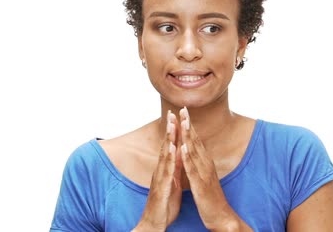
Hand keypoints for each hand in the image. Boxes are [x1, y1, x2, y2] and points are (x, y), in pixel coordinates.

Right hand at [133, 111, 182, 230]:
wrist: (154, 224)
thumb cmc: (164, 205)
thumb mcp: (172, 184)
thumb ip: (174, 170)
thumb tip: (178, 158)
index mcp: (166, 170)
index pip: (170, 147)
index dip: (173, 132)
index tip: (177, 116)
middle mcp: (161, 171)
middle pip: (165, 146)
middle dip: (169, 129)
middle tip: (172, 112)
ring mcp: (160, 178)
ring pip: (164, 156)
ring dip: (168, 139)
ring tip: (172, 124)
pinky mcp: (161, 188)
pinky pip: (166, 171)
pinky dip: (169, 159)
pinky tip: (172, 148)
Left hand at [178, 107, 251, 230]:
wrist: (221, 216)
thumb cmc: (210, 197)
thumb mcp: (204, 176)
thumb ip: (198, 163)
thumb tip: (193, 151)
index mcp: (205, 162)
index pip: (196, 140)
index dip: (190, 125)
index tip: (183, 111)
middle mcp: (206, 164)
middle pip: (196, 141)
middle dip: (189, 124)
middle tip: (183, 108)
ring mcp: (204, 174)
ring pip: (194, 151)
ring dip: (188, 135)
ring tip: (183, 121)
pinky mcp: (201, 185)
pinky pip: (192, 169)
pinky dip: (187, 157)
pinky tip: (183, 147)